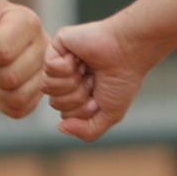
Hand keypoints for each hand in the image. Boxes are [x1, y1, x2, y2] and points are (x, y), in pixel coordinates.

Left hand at [44, 18, 151, 141]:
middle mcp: (67, 78)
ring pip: (47, 86)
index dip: (82, 111)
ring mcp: (61, 60)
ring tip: (87, 70)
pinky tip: (80, 58)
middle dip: (77, 97)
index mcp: (77, 93)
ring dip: (72, 83)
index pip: (64, 114)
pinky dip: (68, 67)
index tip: (99, 97)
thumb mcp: (109, 115)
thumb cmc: (122, 81)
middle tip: (94, 81)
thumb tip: (60, 127)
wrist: (129, 52)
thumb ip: (86, 131)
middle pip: (54, 102)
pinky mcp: (58, 44)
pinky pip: (49, 67)